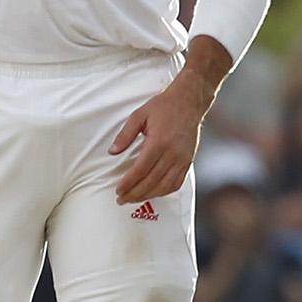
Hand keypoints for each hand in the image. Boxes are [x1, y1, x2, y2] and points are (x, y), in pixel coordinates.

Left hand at [109, 73, 213, 205]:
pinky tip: (154, 193)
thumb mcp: (139, 115)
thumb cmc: (164, 107)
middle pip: (151, 181)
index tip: (119, 190)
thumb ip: (125, 135)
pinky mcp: (188, 161)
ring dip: (148, 195)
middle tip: (122, 199)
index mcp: (159, 141)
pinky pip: (177, 182)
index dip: (129, 183)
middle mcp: (172, 153)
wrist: (189, 102)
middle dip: (135, 193)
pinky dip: (164, 191)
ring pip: (165, 185)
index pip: (141, 169)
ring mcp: (182, 159)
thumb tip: (113, 151)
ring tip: (134, 199)